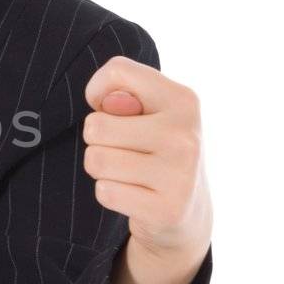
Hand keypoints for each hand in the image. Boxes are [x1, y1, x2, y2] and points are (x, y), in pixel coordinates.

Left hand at [82, 54, 211, 283]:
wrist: (188, 212)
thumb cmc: (156, 151)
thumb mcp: (147, 114)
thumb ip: (122, 97)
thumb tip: (108, 103)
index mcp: (183, 100)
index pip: (117, 71)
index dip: (97, 92)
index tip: (112, 111)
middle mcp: (185, 134)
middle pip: (95, 126)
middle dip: (98, 142)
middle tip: (127, 152)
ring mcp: (179, 174)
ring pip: (96, 160)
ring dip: (102, 170)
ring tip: (130, 174)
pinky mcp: (167, 209)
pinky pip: (104, 192)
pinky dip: (110, 195)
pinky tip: (135, 196)